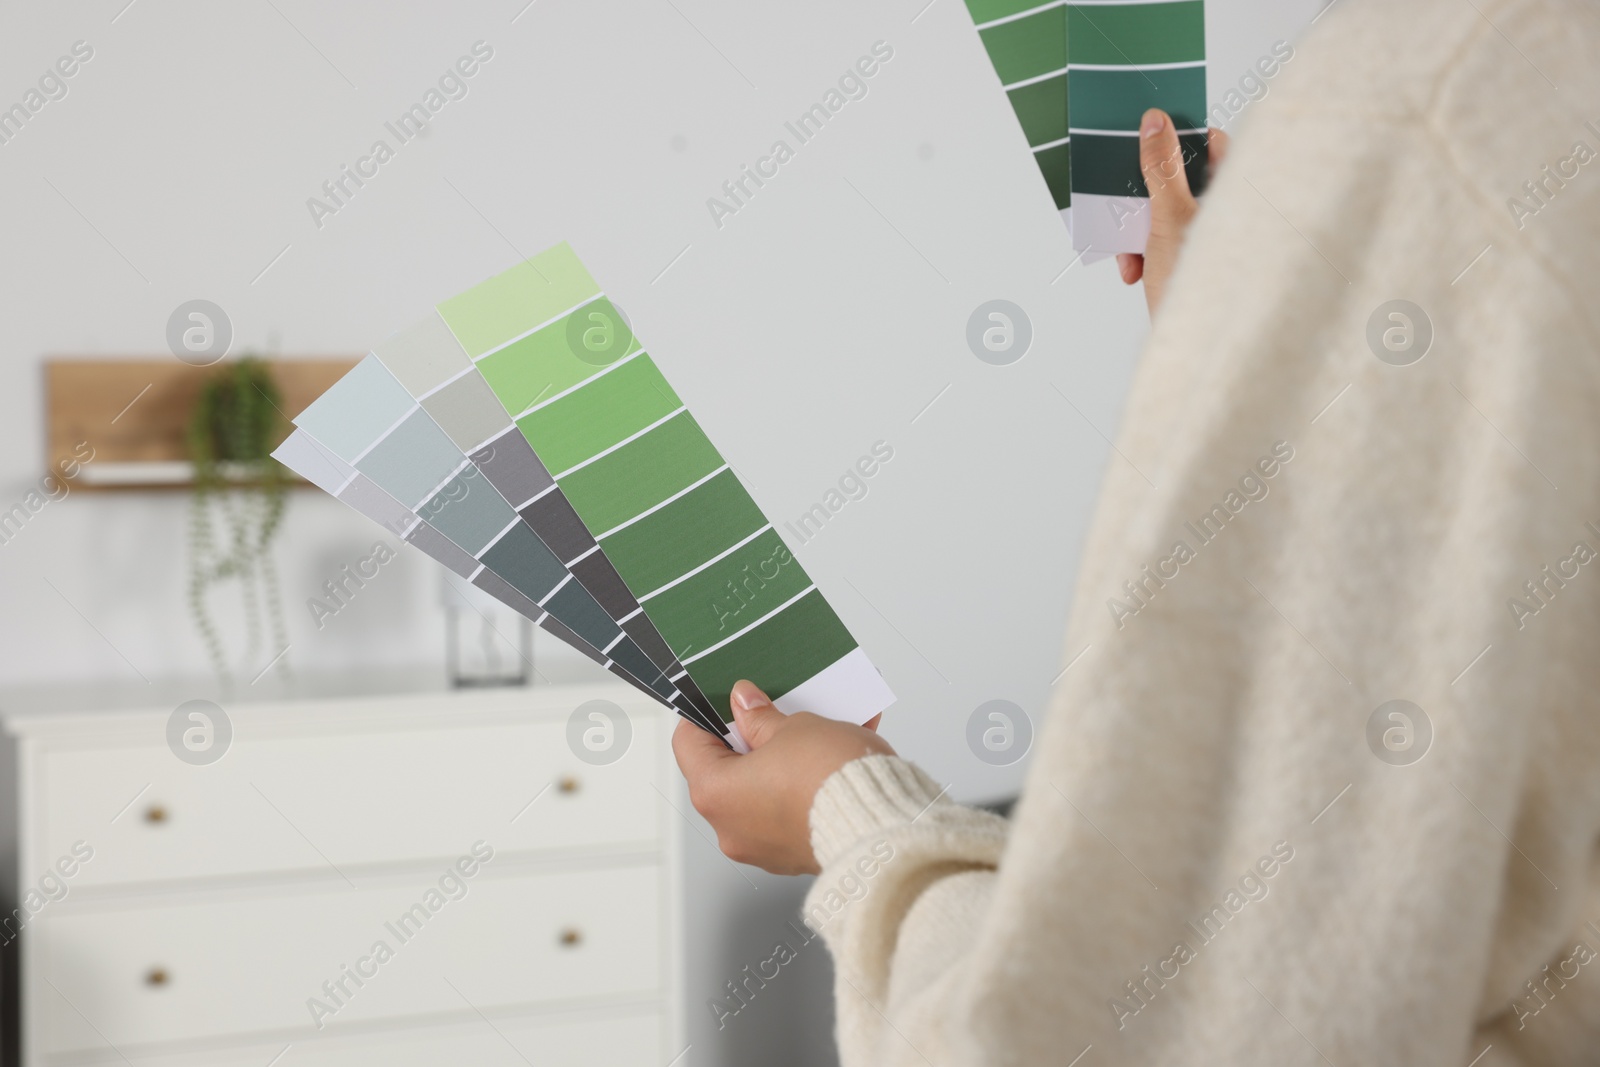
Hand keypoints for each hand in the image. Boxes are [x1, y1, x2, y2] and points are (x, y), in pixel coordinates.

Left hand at [673, 679, 894, 874]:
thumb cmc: (833, 782)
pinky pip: (794, 808)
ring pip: (765, 790)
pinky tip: (837, 754)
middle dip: (753, 737)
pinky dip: (808, 784)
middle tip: (774, 712)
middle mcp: (732, 828)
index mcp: (716, 793)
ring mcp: (764, 846)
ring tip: (817, 730)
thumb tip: (745, 704)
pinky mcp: (796, 853)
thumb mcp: (794, 728)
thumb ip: (761, 717)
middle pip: (728, 770)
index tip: (725, 699)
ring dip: (785, 760)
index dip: (705, 714)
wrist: (882, 825)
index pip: (689, 744)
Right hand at [1117, 109, 1229, 317]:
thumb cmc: (1197, 284)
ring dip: (1140, 230)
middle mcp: (1227, 213)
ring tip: (1131, 252)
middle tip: (1129, 204)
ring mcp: (1209, 238)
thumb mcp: (1169, 216)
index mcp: (1236, 193)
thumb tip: (1155, 122)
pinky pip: (1162, 242)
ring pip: (1166, 213)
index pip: (1213, 144)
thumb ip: (1161, 166)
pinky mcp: (1191, 260)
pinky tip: (1135, 272)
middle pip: (1180, 180)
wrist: (1191, 347)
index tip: (1149, 144)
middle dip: (1147, 197)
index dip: (1179, 141)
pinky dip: (1144, 253)